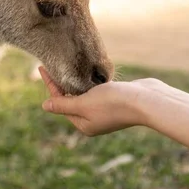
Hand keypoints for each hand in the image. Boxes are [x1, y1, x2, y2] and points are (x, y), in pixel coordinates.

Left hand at [39, 67, 156, 135]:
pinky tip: (86, 72)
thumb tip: (44, 107)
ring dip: (75, 82)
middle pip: (70, 99)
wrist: (147, 100)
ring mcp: (104, 110)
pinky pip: (96, 90)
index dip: (51, 84)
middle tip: (51, 65)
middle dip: (61, 83)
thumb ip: (64, 104)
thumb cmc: (114, 103)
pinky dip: (89, 82)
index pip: (60, 102)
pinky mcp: (114, 99)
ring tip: (65, 67)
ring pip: (83, 94)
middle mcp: (92, 119)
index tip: (41, 68)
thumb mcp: (84, 104)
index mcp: (83, 124)